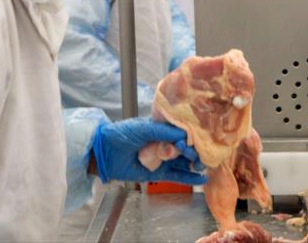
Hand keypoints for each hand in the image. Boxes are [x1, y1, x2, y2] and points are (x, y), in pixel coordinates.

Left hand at [92, 117, 206, 184]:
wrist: (103, 152)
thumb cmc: (121, 134)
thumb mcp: (143, 128)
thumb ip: (164, 132)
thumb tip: (184, 136)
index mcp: (162, 129)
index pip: (182, 132)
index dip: (192, 136)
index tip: (199, 140)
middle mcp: (165, 144)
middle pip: (185, 148)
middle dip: (195, 151)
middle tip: (200, 155)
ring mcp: (162, 160)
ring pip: (183, 163)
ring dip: (194, 164)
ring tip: (204, 166)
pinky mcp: (158, 174)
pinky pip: (176, 177)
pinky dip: (188, 178)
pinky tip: (200, 179)